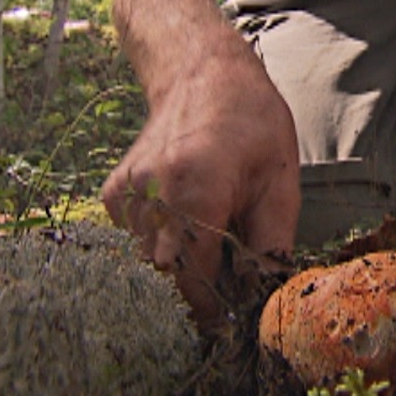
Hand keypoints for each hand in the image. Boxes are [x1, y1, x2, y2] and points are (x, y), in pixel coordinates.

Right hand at [102, 40, 299, 325]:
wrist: (203, 74)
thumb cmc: (251, 123)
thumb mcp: (281, 180)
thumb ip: (272, 244)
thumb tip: (264, 298)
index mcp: (197, 188)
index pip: (195, 279)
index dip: (214, 308)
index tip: (232, 321)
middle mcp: (152, 193)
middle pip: (165, 279)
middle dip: (195, 296)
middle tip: (225, 293)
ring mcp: (126, 194)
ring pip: (146, 267)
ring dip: (177, 273)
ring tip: (209, 251)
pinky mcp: (114, 196)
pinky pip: (134, 246)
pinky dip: (159, 249)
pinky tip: (183, 227)